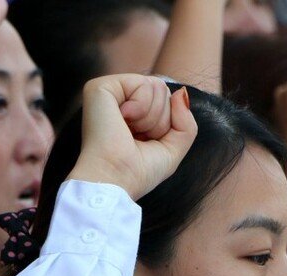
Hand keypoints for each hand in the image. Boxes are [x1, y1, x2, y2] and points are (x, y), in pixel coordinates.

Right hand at [70, 75, 197, 200]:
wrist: (114, 180)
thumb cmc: (138, 172)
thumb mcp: (173, 149)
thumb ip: (186, 121)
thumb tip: (180, 93)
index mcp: (133, 113)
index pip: (166, 101)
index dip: (167, 124)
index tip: (145, 143)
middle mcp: (120, 100)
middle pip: (163, 90)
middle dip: (161, 120)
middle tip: (137, 138)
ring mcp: (109, 92)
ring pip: (156, 86)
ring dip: (152, 117)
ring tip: (129, 132)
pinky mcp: (100, 87)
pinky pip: (142, 83)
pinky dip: (142, 106)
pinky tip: (123, 119)